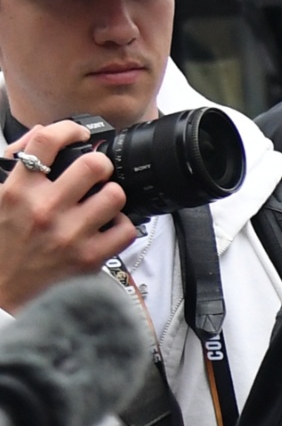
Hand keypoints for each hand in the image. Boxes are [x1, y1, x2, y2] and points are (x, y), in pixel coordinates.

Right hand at [0, 121, 134, 310]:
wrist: (1, 296)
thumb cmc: (2, 246)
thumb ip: (14, 163)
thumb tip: (42, 133)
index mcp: (16, 192)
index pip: (45, 140)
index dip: (68, 129)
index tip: (78, 133)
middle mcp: (43, 210)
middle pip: (93, 165)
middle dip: (99, 165)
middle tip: (96, 173)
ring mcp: (69, 234)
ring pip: (115, 195)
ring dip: (112, 196)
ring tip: (101, 202)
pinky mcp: (90, 258)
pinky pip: (126, 229)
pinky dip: (120, 226)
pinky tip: (106, 228)